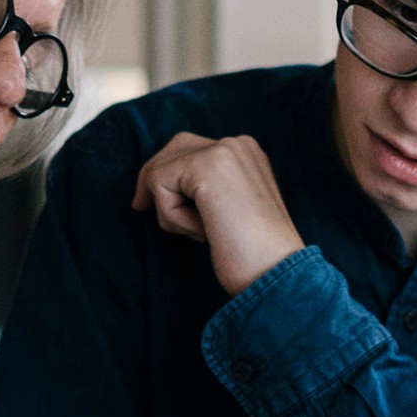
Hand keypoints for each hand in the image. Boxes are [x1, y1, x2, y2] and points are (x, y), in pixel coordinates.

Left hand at [132, 132, 305, 294]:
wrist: (276, 273)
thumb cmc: (253, 255)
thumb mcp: (230, 210)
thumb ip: (206, 189)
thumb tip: (160, 183)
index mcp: (247, 153)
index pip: (192, 148)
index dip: (167, 174)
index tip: (148, 200)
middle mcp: (238, 143)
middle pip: (174, 148)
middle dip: (154, 179)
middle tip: (139, 206)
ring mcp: (224, 150)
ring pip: (163, 170)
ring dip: (171, 210)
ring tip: (204, 233)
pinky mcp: (208, 164)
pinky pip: (160, 184)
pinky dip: (172, 216)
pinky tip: (203, 232)